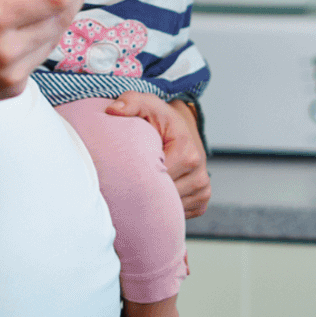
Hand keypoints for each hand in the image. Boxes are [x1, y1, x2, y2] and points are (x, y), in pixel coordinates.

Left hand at [106, 92, 209, 217]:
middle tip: (124, 183)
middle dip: (141, 193)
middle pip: (161, 198)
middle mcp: (200, 175)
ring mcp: (202, 190)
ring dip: (153, 202)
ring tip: (139, 186)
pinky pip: (177, 214)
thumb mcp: (146, 104)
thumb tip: (113, 111)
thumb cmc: (160, 118)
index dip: (134, 179)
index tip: (120, 174)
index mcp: (187, 154)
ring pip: (168, 209)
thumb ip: (129, 102)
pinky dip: (164, 207)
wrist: (182, 128)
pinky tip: (155, 192)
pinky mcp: (201, 202)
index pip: (155, 180)